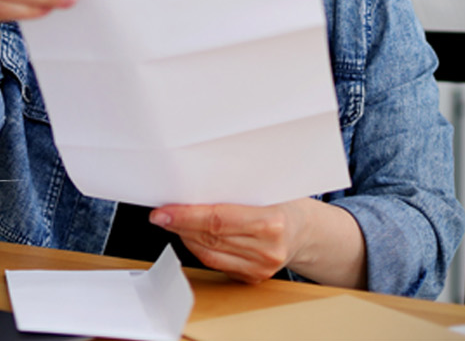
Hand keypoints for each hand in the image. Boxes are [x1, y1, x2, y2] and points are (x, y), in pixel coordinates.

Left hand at [149, 201, 310, 283]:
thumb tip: (189, 185)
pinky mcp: (253, 278)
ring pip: (207, 253)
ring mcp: (260, 268)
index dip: (185, 216)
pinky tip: (189, 235)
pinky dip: (197, 248)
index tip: (161, 212)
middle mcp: (267, 250)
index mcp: (271, 222)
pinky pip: (214, 263)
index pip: (217, 220)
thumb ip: (232, 190)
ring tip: (171, 221)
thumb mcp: (264, 189)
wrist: (305, 231)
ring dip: (184, 236)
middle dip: (179, 225)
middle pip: (209, 237)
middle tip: (160, 214)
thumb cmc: (281, 203)